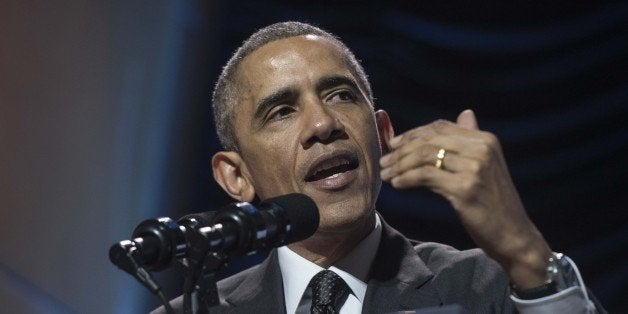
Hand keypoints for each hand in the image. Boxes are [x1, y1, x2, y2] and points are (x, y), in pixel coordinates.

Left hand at [379, 109, 551, 287]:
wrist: (513, 234)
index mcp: (486, 140)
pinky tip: (397, 184)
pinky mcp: (465, 188)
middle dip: (401, 150)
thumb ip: (471, 141)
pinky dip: (406, 179)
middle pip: (429, 140)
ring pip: (425, 156)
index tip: (393, 144)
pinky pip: (426, 176)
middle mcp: (481, 149)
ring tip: (386, 174)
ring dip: (400, 165)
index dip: (413, 133)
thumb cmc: (493, 202)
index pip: (440, 127)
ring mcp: (474, 168)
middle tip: (384, 161)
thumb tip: (465, 113)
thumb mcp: (485, 166)